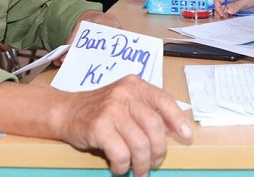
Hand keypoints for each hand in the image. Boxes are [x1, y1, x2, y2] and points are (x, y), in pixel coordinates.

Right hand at [54, 75, 191, 176]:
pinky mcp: (99, 127)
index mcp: (135, 86)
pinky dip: (124, 166)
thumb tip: (174, 127)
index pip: (164, 100)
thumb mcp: (126, 101)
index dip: (178, 119)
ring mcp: (111, 110)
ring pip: (140, 144)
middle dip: (159, 151)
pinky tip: (121, 167)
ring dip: (143, 164)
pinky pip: (121, 154)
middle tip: (155, 163)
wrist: (67, 111)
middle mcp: (125, 94)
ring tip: (140, 170)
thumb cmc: (101, 109)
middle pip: (155, 127)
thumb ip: (148, 110)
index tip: (186, 135)